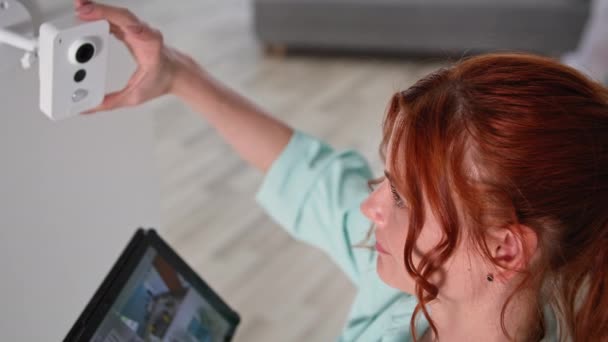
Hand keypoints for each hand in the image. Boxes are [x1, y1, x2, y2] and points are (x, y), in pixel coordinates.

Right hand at [74, 0, 196, 112]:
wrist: (175, 75)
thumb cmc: (160, 82)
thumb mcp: (134, 96)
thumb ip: (110, 102)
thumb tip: (89, 107)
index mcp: (147, 44)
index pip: (127, 24)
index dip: (108, 16)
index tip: (91, 14)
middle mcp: (143, 33)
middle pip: (120, 15)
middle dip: (98, 10)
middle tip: (79, 9)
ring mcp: (137, 29)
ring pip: (116, 14)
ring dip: (97, 10)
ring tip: (78, 8)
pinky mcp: (130, 30)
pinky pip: (115, 19)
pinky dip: (101, 15)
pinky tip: (86, 14)